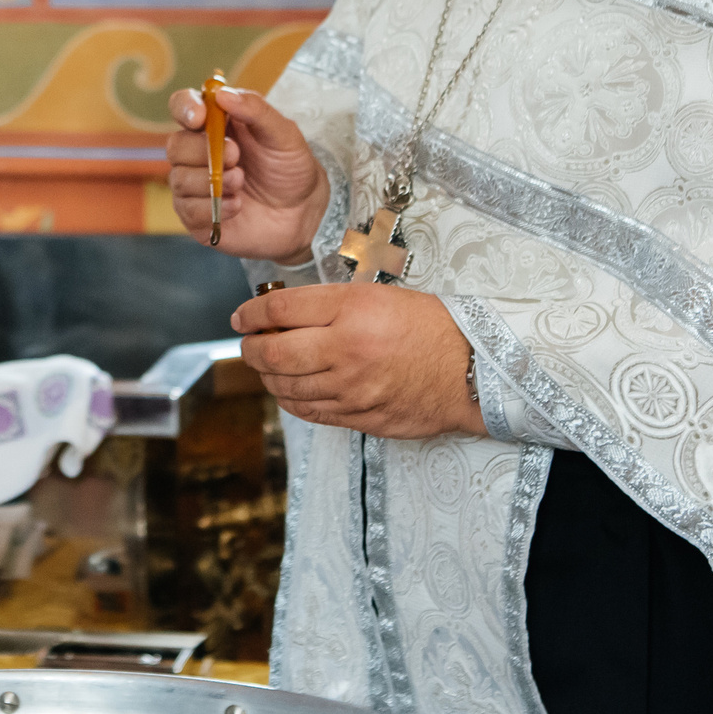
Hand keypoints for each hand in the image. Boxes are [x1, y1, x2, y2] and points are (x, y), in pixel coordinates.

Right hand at [165, 84, 329, 261]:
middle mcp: (198, 152)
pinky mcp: (196, 215)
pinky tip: (236, 205)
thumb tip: (222, 94)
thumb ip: (256, 110)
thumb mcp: (284, 134)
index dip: (184, 108)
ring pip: (179, 178)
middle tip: (236, 156)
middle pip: (176, 145)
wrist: (302, 211)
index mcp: (216, 124)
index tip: (199, 118)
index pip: (183, 106)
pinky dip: (214, 207)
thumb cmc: (290, 167)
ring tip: (241, 182)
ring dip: (213, 181)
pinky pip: (188, 209)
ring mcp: (194, 184)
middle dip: (204, 151)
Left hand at [233, 281, 481, 440]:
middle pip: (274, 353)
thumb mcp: (379, 297)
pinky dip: (290, 400)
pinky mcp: (359, 417)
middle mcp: (347, 350)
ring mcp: (351, 389)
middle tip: (248, 344)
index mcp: (352, 310)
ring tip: (267, 366)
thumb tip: (283, 314)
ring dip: (267, 376)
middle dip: (250, 349)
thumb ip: (330, 305)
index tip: (241, 317)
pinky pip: (309, 411)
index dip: (251, 313)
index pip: (281, 310)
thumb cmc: (429, 327)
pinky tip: (289, 390)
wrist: (471, 370)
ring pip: (286, 387)